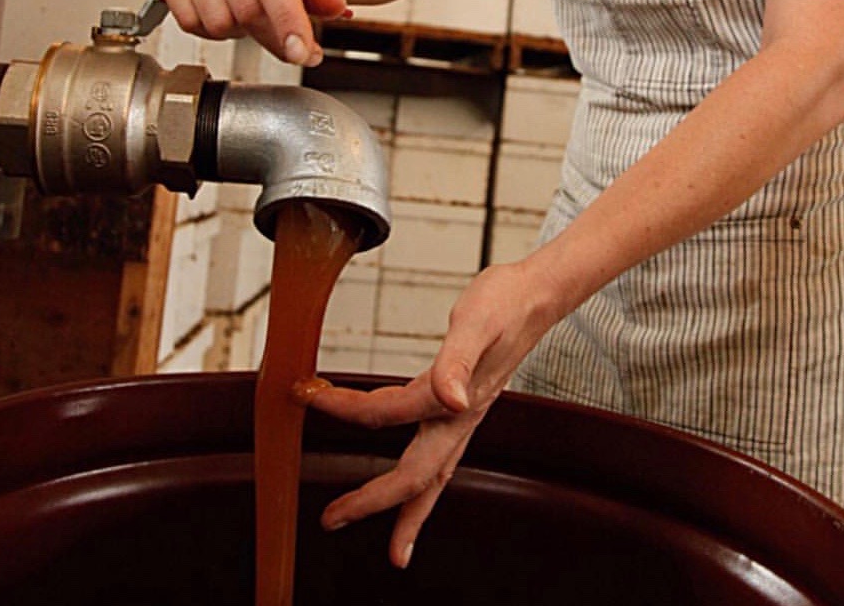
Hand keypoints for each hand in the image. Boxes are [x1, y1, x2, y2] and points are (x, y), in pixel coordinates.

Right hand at [160, 0, 348, 64]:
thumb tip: (331, 3)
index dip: (286, 19)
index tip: (300, 51)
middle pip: (245, 8)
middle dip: (271, 34)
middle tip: (285, 30)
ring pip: (216, 21)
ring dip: (240, 31)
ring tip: (252, 11)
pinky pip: (189, 22)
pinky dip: (210, 29)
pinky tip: (227, 10)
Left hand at [306, 260, 559, 567]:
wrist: (536, 296)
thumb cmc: (506, 302)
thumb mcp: (478, 322)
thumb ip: (459, 360)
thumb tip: (450, 398)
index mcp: (454, 400)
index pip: (385, 413)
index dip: (342, 407)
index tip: (307, 395)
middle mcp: (460, 418)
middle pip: (414, 476)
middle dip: (373, 502)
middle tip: (333, 519)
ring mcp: (466, 418)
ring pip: (433, 477)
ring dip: (408, 511)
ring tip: (396, 548)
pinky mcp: (468, 408)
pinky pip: (440, 456)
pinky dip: (424, 480)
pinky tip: (418, 481)